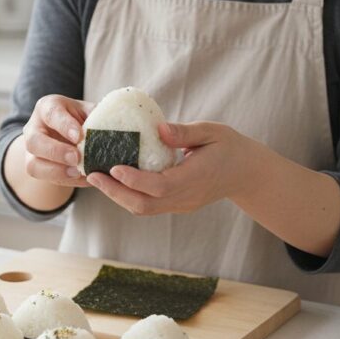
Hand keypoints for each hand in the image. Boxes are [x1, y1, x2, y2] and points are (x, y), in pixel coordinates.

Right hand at [20, 94, 93, 188]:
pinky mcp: (36, 168)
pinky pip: (46, 179)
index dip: (64, 125)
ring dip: (56, 171)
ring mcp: (31, 151)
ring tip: (77, 173)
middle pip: (34, 142)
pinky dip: (65, 181)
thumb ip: (97, 116)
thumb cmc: (80, 119)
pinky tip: (82, 179)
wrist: (65, 134)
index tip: (79, 136)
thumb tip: (114, 124)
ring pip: (33, 165)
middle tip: (76, 158)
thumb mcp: (88, 112)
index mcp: (48, 107)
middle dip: (55, 152)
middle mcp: (34, 128)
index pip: (51, 114)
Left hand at [86, 122, 262, 215]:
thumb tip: (158, 129)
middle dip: (115, 192)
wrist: (247, 174)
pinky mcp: (177, 205)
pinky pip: (148, 205)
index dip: (134, 179)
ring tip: (97, 178)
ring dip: (118, 196)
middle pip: (144, 204)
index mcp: (195, 178)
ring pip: (143, 209)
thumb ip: (185, 132)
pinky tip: (114, 181)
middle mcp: (186, 197)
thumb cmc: (229, 147)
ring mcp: (181, 205)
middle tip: (92, 174)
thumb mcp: (212, 132)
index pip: (159, 186)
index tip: (113, 167)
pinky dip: (128, 195)